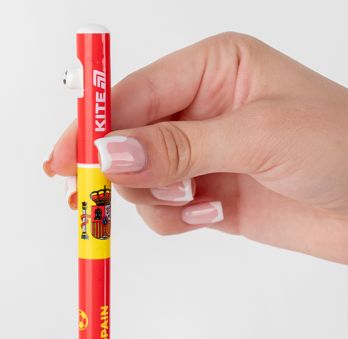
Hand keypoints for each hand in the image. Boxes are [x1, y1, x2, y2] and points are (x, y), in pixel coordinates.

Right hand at [46, 32, 347, 263]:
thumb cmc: (341, 148)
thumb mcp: (257, 136)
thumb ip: (177, 146)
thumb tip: (110, 153)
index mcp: (209, 69)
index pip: (131, 95)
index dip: (95, 127)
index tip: (67, 158)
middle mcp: (196, 110)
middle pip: (125, 140)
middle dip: (126, 170)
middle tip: (121, 191)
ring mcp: (196, 155)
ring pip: (138, 181)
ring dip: (158, 199)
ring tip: (198, 199)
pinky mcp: (200, 194)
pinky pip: (160, 211)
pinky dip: (176, 219)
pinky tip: (212, 213)